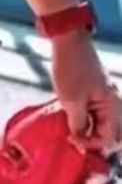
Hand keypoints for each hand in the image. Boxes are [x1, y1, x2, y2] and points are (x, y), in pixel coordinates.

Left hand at [51, 30, 121, 151]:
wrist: (68, 40)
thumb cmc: (72, 68)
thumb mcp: (71, 100)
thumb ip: (78, 124)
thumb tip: (80, 140)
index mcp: (114, 107)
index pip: (109, 138)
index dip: (92, 144)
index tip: (74, 142)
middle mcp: (114, 103)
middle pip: (109, 131)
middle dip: (94, 138)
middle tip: (75, 139)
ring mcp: (104, 96)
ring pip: (100, 121)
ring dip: (87, 127)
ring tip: (69, 128)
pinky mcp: (94, 90)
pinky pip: (93, 110)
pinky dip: (83, 116)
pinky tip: (69, 116)